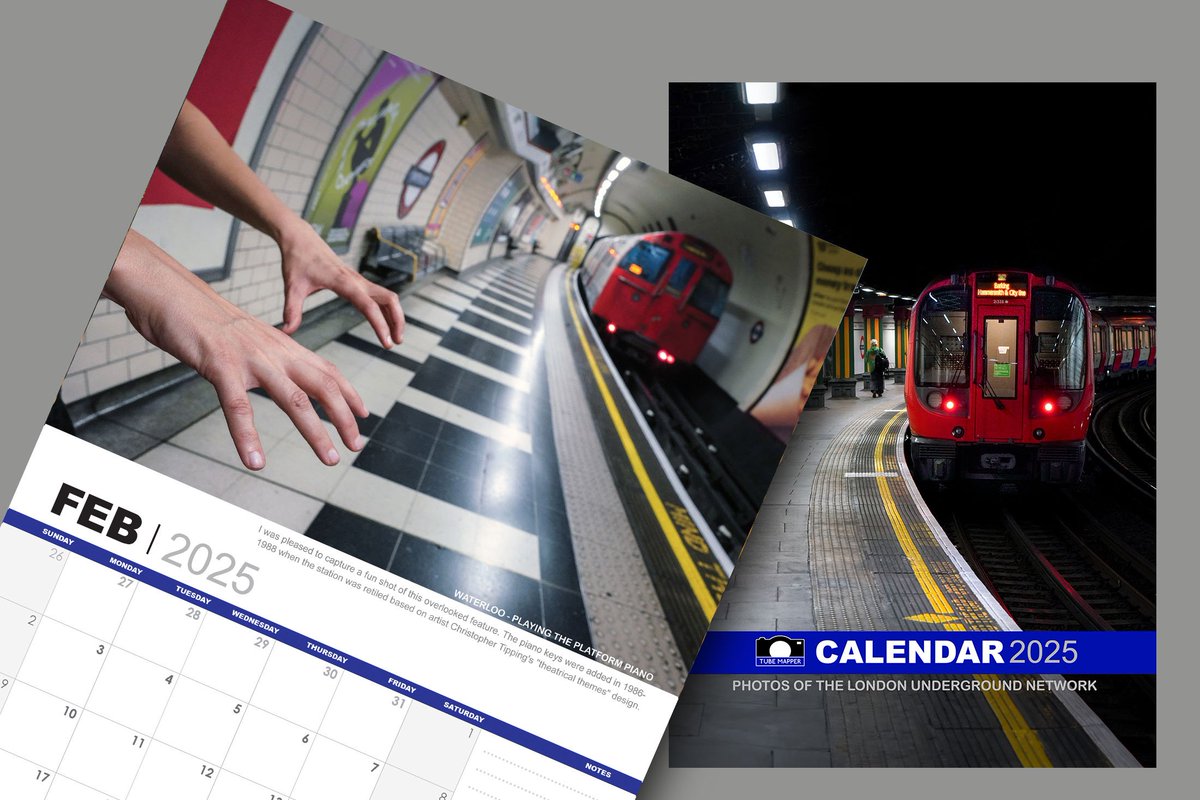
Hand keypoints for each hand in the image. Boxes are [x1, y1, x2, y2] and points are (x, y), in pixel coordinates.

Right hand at [105, 231, 367, 470]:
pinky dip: (248, 438)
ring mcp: (251, 360)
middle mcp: (275, 352)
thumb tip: (276, 375)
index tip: (363, 414)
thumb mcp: (248, 339)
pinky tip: (255, 462)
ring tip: (330, 458)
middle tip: (356, 445)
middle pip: (322, 386)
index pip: (326, 370)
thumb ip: (266, 357)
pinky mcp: (221, 368)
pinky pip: (238, 408)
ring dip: (316, 432)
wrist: (173, 294)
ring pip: (293, 401)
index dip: (348, 393)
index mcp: (282, 345)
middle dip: (344, 417)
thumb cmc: (205, 320)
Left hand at [277, 221, 404, 348]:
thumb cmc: (297, 260)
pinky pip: (378, 295)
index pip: (369, 306)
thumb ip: (291, 310)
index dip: (380, 325)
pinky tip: (384, 322)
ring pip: (387, 297)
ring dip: (395, 315)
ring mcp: (359, 280)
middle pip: (389, 300)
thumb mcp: (292, 286)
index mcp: (344, 282)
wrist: (300, 238)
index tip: (386, 344)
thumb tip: (286, 331)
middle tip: (395, 343)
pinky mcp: (356, 280)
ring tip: (394, 337)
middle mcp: (356, 280)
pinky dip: (386, 309)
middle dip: (397, 321)